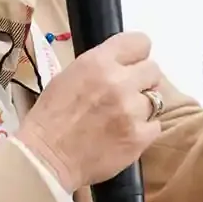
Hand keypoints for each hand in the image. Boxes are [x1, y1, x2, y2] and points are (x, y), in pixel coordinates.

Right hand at [16, 30, 163, 191]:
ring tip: (123, 118)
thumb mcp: (68, 76)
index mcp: (98, 62)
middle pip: (153, 70)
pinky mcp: (139, 137)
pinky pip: (155, 126)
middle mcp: (119, 82)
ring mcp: (132, 110)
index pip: (139, 42)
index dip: (138, 54)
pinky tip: (126, 134)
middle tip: (128, 94)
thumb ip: (98, 66)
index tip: (133, 64)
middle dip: (142, 81)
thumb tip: (120, 65)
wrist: (46, 158)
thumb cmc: (50, 118)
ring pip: (156, 99)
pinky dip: (143, 130)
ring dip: (142, 107)